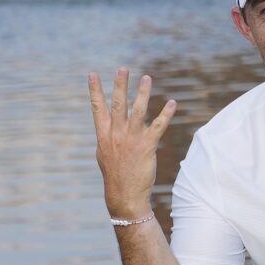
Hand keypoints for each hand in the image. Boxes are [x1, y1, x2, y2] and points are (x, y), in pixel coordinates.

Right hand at [88, 68, 175, 219]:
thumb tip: (108, 124)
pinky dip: (166, 113)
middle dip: (120, 85)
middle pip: (117, 104)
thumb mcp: (104, 153)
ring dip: (143, 93)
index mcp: (104, 135)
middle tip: (122, 68)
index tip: (92, 74)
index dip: (94, 90)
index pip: (97, 108)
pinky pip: (158, 126)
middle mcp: (116, 134)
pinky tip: (172, 102)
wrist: (124, 195)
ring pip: (138, 111)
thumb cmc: (114, 174)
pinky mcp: (147, 146)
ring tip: (147, 77)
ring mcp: (131, 139)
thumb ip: (106, 136)